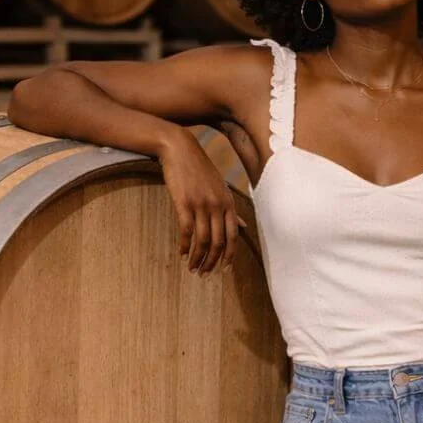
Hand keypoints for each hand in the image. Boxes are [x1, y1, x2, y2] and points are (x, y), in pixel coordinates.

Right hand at [158, 131, 247, 274]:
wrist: (179, 148)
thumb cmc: (199, 168)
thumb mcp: (220, 187)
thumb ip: (230, 208)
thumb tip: (243, 225)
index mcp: (228, 203)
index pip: (233, 236)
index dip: (230, 256)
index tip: (224, 270)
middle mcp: (218, 205)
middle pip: (219, 242)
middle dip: (212, 262)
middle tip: (204, 274)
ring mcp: (201, 204)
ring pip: (203, 240)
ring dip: (198, 258)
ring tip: (192, 268)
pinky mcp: (184, 203)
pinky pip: (187, 231)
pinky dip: (185, 245)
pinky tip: (181, 253)